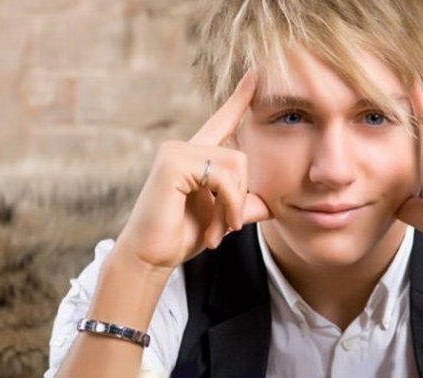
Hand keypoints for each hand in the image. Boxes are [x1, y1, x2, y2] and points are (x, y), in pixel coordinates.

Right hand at [110, 73, 271, 272]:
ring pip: (235, 165)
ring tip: (219, 232)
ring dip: (233, 206)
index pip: (223, 120)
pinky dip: (227, 205)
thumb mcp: (222, 218)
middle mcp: (184, 147)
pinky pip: (223, 176)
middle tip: (226, 229)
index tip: (255, 74)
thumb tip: (271, 204)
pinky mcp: (173, 162)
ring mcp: (176, 151)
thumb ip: (244, 205)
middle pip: (241, 156)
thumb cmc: (181, 236)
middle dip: (240, 198)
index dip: (240, 98)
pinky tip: (215, 227)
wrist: (151, 257)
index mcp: (196, 155)